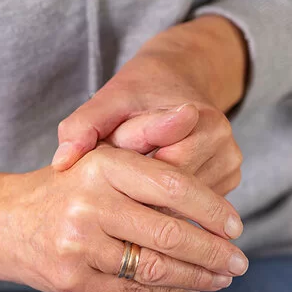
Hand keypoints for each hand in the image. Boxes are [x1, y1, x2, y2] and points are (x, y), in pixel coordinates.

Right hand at [0, 144, 247, 291]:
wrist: (2, 221)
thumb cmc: (62, 188)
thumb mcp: (97, 158)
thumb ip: (146, 153)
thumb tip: (198, 153)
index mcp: (99, 165)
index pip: (173, 186)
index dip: (212, 208)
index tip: (236, 225)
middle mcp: (87, 204)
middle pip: (170, 233)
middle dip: (214, 252)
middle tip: (239, 261)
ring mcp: (77, 246)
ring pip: (156, 268)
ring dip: (198, 276)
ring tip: (221, 277)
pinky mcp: (72, 280)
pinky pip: (134, 291)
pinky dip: (169, 291)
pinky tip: (188, 287)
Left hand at [52, 15, 247, 194]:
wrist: (175, 81)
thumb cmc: (136, 94)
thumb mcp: (106, 101)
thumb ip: (82, 127)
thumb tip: (61, 162)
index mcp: (202, 122)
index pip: (158, 173)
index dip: (124, 171)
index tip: (109, 157)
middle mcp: (224, 148)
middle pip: (170, 196)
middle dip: (136, 188)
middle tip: (116, 172)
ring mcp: (230, 170)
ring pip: (179, 208)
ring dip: (148, 198)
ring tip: (132, 174)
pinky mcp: (226, 186)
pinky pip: (188, 210)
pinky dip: (163, 203)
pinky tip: (146, 188)